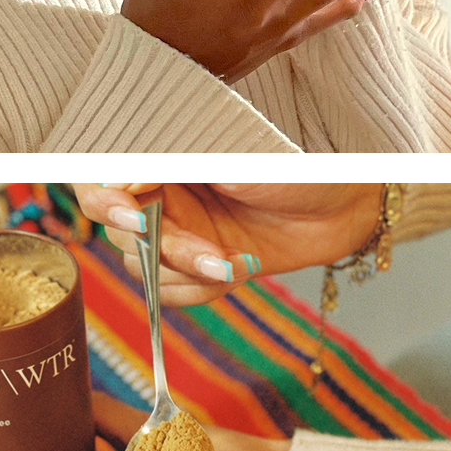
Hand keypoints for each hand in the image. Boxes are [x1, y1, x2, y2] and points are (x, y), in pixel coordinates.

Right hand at [72, 183, 383, 304]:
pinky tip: (238, 270)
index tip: (135, 217)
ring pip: (146, 269)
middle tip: (210, 253)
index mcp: (164, 158)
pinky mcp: (204, 265)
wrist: (349, 204)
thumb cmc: (297, 167)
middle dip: (165, 250)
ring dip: (188, 274)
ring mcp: (183, 232)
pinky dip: (201, 290)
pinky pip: (174, 292)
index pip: (101, 181)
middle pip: (121, 235)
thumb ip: (173, 167)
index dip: (106, 204)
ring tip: (235, 261)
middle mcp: (165, 193)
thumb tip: (116, 181)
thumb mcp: (233, 160)